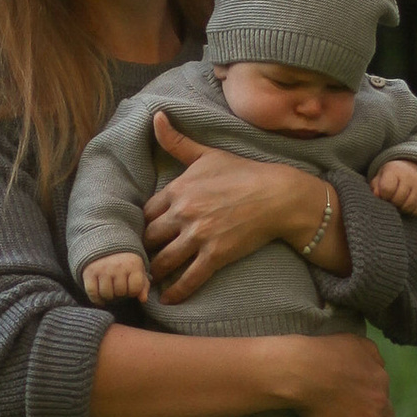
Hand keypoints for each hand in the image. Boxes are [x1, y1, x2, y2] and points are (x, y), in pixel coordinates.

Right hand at [82, 252, 150, 305]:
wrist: (104, 245)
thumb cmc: (125, 262)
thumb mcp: (137, 270)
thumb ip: (143, 285)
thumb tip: (143, 299)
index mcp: (133, 264)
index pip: (135, 289)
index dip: (133, 291)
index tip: (129, 286)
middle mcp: (117, 266)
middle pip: (120, 292)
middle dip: (120, 293)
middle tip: (117, 286)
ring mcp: (102, 269)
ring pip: (106, 294)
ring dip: (108, 296)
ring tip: (109, 289)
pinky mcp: (89, 272)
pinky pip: (93, 293)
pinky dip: (96, 299)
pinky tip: (100, 296)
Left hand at [144, 111, 339, 299]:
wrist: (278, 195)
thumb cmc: (243, 172)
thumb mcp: (208, 154)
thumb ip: (178, 141)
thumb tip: (156, 116)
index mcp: (179, 189)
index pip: (147, 212)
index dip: (143, 225)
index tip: (141, 234)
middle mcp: (184, 213)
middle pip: (150, 238)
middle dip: (143, 250)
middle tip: (138, 260)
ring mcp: (199, 236)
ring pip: (164, 261)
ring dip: (154, 273)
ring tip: (148, 281)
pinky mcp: (216, 255)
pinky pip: (190, 278)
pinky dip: (176, 292)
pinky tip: (168, 300)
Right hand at [282, 338, 398, 416]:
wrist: (302, 370)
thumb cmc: (320, 351)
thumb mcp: (354, 340)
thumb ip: (371, 351)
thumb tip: (378, 362)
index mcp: (379, 375)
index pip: (381, 387)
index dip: (371, 392)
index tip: (359, 395)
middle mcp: (379, 399)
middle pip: (387, 412)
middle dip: (380, 416)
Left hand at [370, 157, 416, 215]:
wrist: (413, 170)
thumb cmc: (391, 178)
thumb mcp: (380, 178)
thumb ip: (375, 187)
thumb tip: (377, 195)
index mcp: (395, 170)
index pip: (387, 189)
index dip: (384, 196)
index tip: (384, 194)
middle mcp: (410, 176)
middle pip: (398, 200)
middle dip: (392, 203)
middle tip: (392, 200)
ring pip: (409, 207)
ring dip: (402, 209)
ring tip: (399, 202)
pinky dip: (412, 211)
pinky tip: (408, 204)